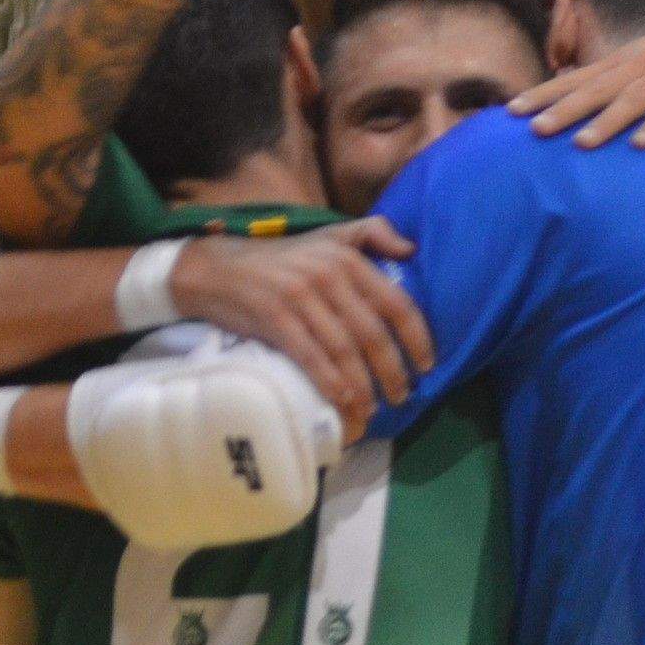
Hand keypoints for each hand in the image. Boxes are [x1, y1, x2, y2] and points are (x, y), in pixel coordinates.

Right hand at [171, 222, 425, 436]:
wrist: (217, 269)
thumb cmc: (281, 260)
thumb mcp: (327, 236)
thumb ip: (371, 233)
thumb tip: (411, 249)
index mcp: (347, 258)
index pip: (395, 302)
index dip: (416, 338)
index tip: (426, 365)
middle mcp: (328, 275)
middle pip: (372, 333)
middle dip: (392, 372)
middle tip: (401, 397)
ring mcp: (300, 297)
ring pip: (344, 350)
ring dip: (363, 387)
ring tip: (372, 410)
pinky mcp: (275, 318)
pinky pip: (311, 356)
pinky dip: (331, 383)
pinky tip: (343, 402)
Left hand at [510, 6, 644, 149]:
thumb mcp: (640, 63)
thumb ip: (608, 82)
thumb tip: (567, 106)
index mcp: (622, 64)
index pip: (576, 79)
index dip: (544, 94)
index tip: (511, 111)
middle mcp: (640, 67)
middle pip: (596, 90)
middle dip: (564, 109)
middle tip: (533, 129)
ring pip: (633, 99)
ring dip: (607, 121)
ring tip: (581, 144)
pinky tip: (642, 143)